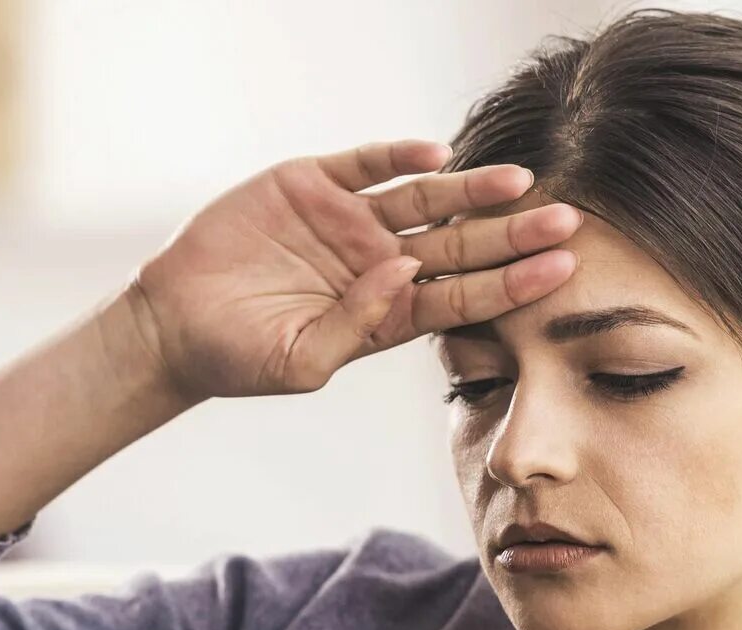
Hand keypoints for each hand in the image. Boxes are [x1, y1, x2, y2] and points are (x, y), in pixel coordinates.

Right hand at [125, 139, 580, 401]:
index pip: (463, 296)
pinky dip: (399, 155)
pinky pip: (366, 163)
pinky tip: (437, 154)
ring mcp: (347, 220)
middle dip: (512, 234)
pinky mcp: (310, 184)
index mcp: (385, 312)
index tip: (560, 272)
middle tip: (567, 222)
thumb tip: (403, 272)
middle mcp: (377, 262)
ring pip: (425, 199)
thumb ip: (357, 325)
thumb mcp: (302, 363)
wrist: (173, 324)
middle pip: (459, 244)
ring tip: (519, 182)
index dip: (511, 284)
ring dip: (472, 191)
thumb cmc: (240, 358)